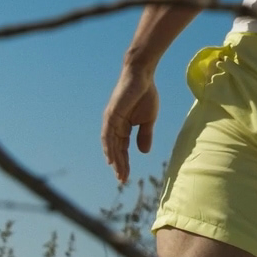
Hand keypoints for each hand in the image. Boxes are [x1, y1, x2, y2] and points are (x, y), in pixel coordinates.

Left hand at [102, 68, 159, 184]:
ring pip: (110, 145)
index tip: (127, 177)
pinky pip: (108, 135)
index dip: (124, 163)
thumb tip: (143, 152)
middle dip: (119, 165)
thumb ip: (144, 135)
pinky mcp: (111, 115)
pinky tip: (111, 159)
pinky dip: (108, 147)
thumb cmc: (146, 95)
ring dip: (114, 160)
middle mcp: (114, 126)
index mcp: (123, 127)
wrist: (142, 76)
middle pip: (115, 150)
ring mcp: (111, 120)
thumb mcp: (148, 120)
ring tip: (119, 174)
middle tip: (122, 180)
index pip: (122, 149)